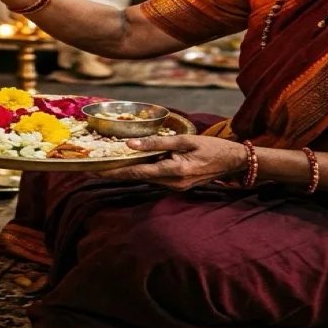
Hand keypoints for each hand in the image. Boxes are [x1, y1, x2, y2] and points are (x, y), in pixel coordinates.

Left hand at [98, 135, 247, 189]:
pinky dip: (142, 171)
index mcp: (174, 171)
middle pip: (137, 178)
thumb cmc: (212, 148)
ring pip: (145, 178)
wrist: (233, 162)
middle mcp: (172, 183)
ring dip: (127, 172)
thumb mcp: (185, 140)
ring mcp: (175, 187)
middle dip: (116, 173)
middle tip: (93, 169)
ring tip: (107, 165)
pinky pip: (154, 178)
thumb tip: (130, 145)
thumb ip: (158, 143)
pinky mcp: (177, 186)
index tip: (95, 171)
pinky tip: (132, 164)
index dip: (114, 172)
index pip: (137, 172)